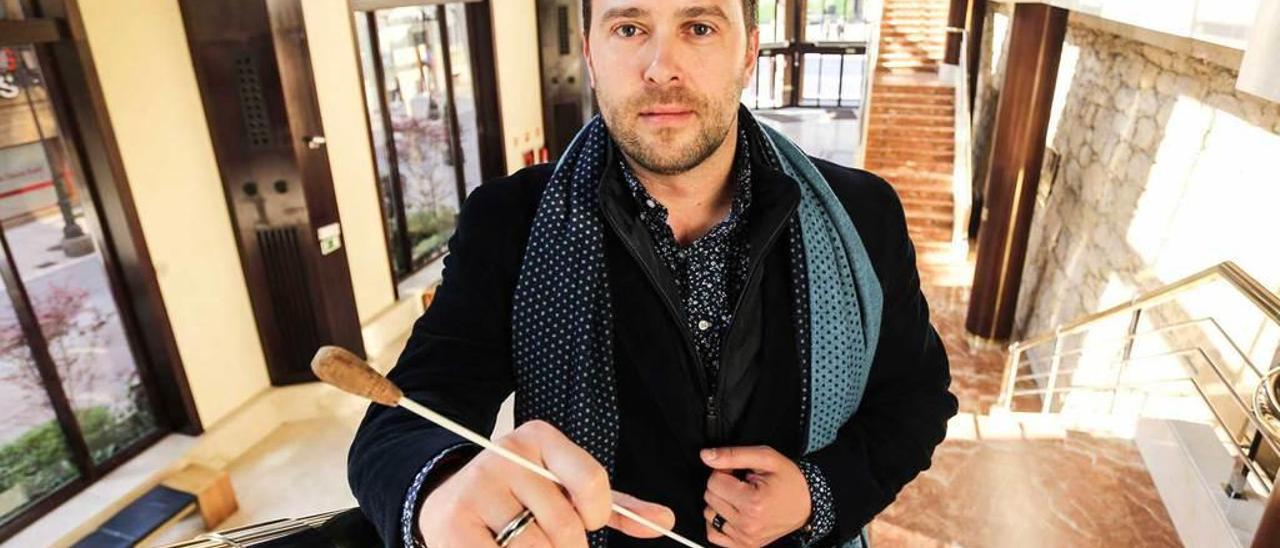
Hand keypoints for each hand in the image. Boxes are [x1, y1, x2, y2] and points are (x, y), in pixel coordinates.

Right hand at [418, 420, 675, 546]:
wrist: (446, 497)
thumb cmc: (520, 497)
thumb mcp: (565, 489)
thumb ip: (617, 506)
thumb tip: (666, 522)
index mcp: (540, 438)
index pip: (591, 482)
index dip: (598, 515)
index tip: (588, 523)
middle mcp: (507, 456)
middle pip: (566, 529)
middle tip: (553, 542)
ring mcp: (477, 489)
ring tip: (528, 546)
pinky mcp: (454, 525)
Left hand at [700, 445, 811, 546]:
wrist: (807, 503)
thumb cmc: (789, 481)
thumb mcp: (766, 458)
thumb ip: (734, 455)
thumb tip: (706, 456)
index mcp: (753, 502)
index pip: (714, 482)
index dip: (723, 471)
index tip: (737, 472)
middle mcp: (747, 524)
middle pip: (710, 497)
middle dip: (722, 486)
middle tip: (741, 484)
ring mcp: (745, 538)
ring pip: (709, 514)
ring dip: (720, 503)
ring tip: (740, 498)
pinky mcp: (743, 545)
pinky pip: (713, 534)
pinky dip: (718, 522)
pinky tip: (733, 512)